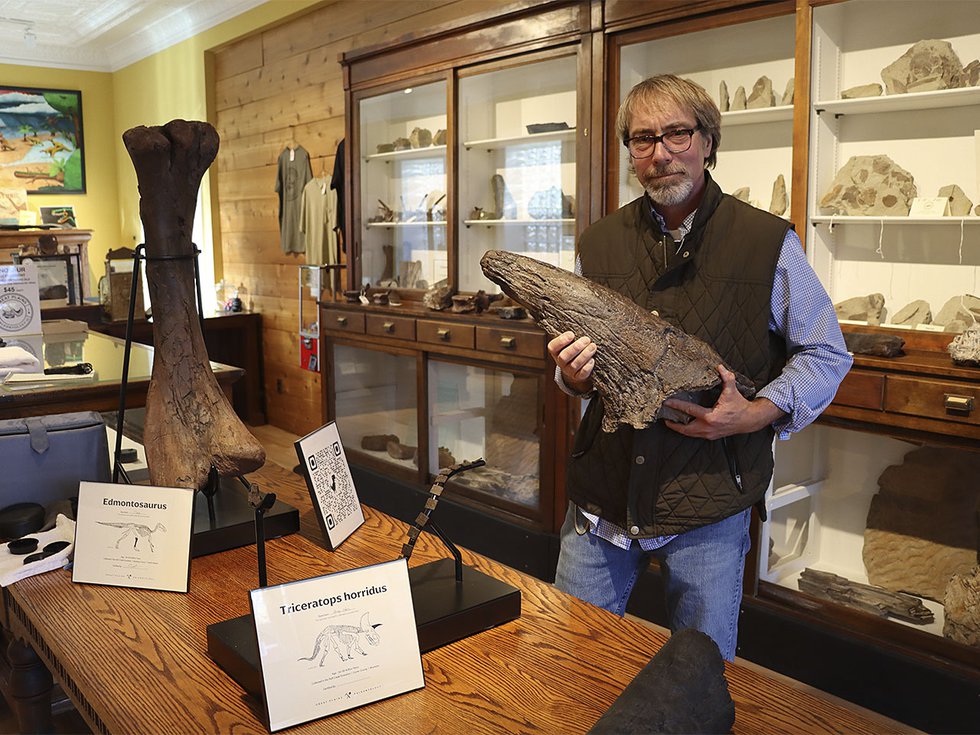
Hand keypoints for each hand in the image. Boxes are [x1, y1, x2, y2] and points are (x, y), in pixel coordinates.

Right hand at [547, 331, 595, 393]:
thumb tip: (581, 318)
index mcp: (556, 351)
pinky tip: (592, 360)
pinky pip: (581, 374)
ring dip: (584, 355)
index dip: (561, 341)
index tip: (572, 334)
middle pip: (564, 356)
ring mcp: (568, 370)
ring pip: (574, 365)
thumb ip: (572, 334)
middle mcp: (560, 361)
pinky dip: (587, 367)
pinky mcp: (578, 377)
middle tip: (587, 339)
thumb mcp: (570, 341)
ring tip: (593, 346)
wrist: (578, 367)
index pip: (553, 347)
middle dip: (576, 348)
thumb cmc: (575, 348)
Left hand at [663, 364, 783, 438]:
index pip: (690, 410)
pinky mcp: (711, 436)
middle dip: (674, 424)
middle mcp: (708, 427)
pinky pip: (696, 435)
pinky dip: (688, 431)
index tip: (667, 403)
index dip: (677, 406)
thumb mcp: (732, 391)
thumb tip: (720, 367)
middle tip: (665, 418)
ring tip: (671, 423)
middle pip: (685, 428)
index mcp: (711, 416)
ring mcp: (709, 433)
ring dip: (680, 429)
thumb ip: (726, 378)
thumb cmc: (739, 406)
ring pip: (690, 434)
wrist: (749, 420)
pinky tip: (684, 426)